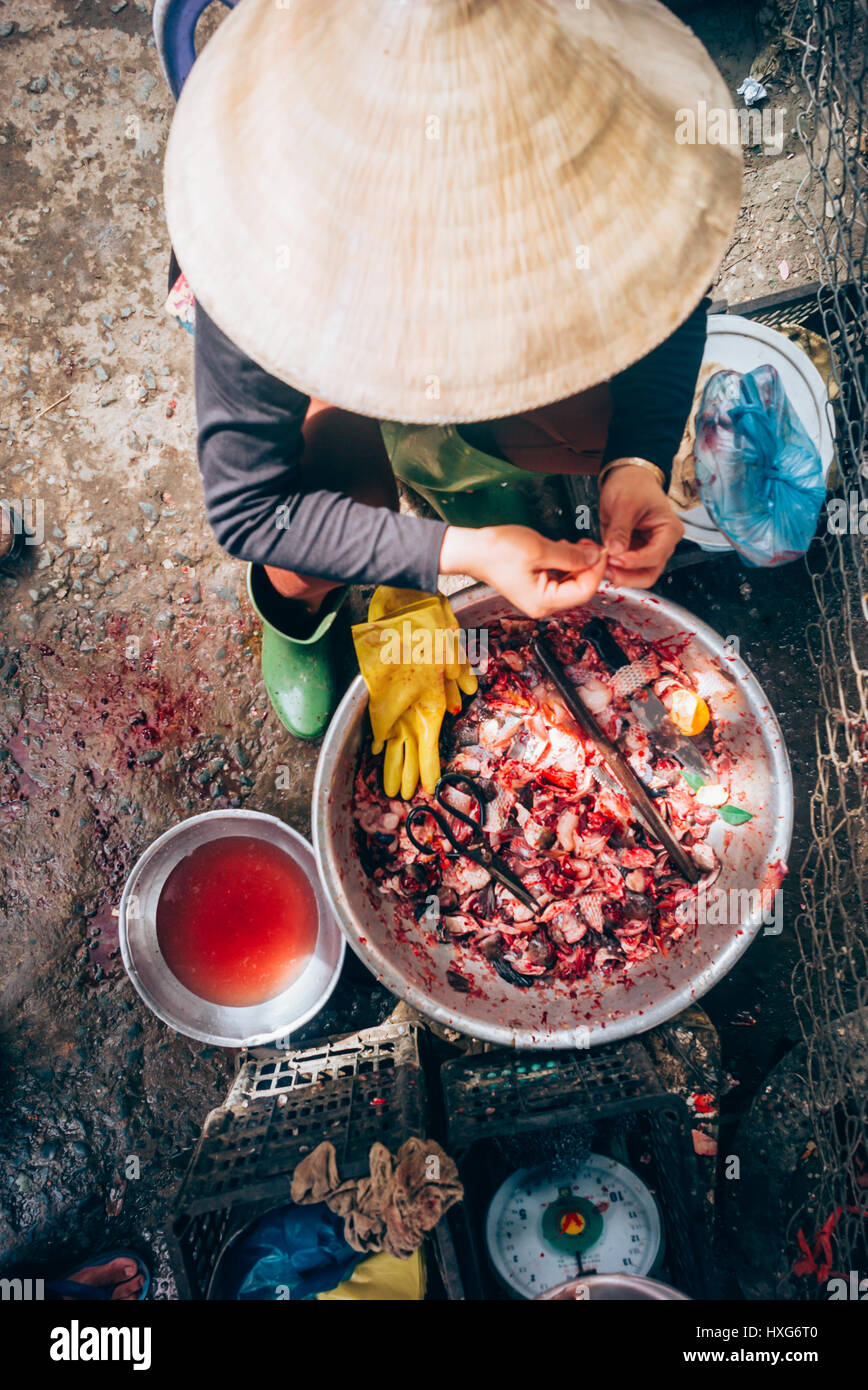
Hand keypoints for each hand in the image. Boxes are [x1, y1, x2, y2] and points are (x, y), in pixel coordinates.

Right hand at [440, 524, 607, 618]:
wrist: (472, 549)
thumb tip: (594, 556)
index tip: (601, 550)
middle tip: (589, 543)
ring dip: (577, 563)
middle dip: (588, 566)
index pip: (584, 591)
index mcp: (543, 601)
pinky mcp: (536, 587)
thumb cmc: (497, 551)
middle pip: (579, 588)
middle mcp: (543, 604)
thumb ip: (571, 555)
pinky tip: (563, 548)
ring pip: (571, 582)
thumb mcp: (539, 549)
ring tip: (574, 543)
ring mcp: (539, 597)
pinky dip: (566, 563)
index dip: (596, 570)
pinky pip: (560, 577)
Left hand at [599, 465, 682, 587]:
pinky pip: (625, 568)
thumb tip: (615, 551)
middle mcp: (662, 544)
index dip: (634, 561)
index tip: (614, 558)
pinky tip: (599, 559)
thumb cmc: (633, 485)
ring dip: (618, 574)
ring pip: (636, 576)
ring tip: (600, 564)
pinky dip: (612, 568)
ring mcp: (648, 550)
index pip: (656, 556)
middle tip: (606, 569)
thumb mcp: (624, 504)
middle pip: (649, 574)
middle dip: (627, 576)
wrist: (627, 477)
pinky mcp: (634, 552)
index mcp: (669, 531)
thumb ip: (620, 529)